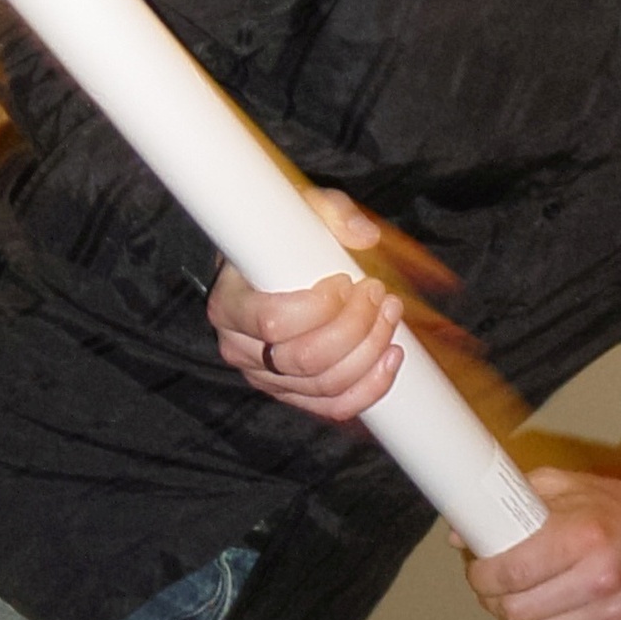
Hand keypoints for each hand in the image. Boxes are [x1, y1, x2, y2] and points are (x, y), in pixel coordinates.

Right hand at [207, 188, 405, 420]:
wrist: (264, 266)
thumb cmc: (279, 237)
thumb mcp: (298, 211)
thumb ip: (331, 213)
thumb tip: (365, 236)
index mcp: (229, 304)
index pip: (272, 321)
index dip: (319, 308)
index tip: (345, 280)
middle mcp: (239, 348)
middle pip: (304, 359)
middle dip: (354, 328)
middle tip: (378, 294)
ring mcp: (265, 376)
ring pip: (323, 385)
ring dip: (369, 353)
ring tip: (390, 316)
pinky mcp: (291, 393)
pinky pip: (332, 407)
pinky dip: (368, 389)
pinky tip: (390, 359)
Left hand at [459, 469, 620, 619]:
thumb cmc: (618, 509)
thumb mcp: (565, 487)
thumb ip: (512, 502)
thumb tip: (463, 532)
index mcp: (583, 537)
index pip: (513, 571)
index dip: (483, 575)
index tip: (478, 570)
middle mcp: (600, 580)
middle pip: (519, 610)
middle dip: (493, 601)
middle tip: (491, 588)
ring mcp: (614, 616)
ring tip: (513, 605)